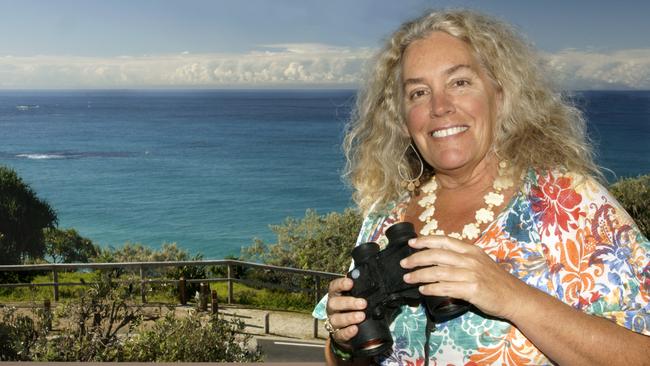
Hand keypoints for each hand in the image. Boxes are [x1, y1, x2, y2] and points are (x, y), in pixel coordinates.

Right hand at [325, 277, 366, 347]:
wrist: (350, 330)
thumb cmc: (355, 310)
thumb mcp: (357, 299)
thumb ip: (362, 293)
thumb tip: (374, 287)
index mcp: (336, 296)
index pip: (334, 287)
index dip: (341, 284)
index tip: (350, 283)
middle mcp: (332, 308)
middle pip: (334, 303)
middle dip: (348, 302)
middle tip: (363, 303)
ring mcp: (333, 322)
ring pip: (336, 319)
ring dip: (349, 317)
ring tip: (361, 316)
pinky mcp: (337, 335)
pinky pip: (340, 334)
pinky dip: (348, 332)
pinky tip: (355, 329)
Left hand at [400, 235, 528, 319]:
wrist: (515, 297)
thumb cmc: (496, 281)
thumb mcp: (480, 262)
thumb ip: (461, 259)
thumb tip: (436, 259)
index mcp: (471, 250)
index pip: (444, 240)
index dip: (425, 241)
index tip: (411, 243)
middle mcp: (470, 259)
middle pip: (437, 255)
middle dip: (417, 258)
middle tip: (404, 264)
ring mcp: (471, 274)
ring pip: (438, 272)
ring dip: (419, 275)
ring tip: (408, 278)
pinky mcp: (472, 289)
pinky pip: (446, 288)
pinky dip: (431, 288)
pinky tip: (423, 290)